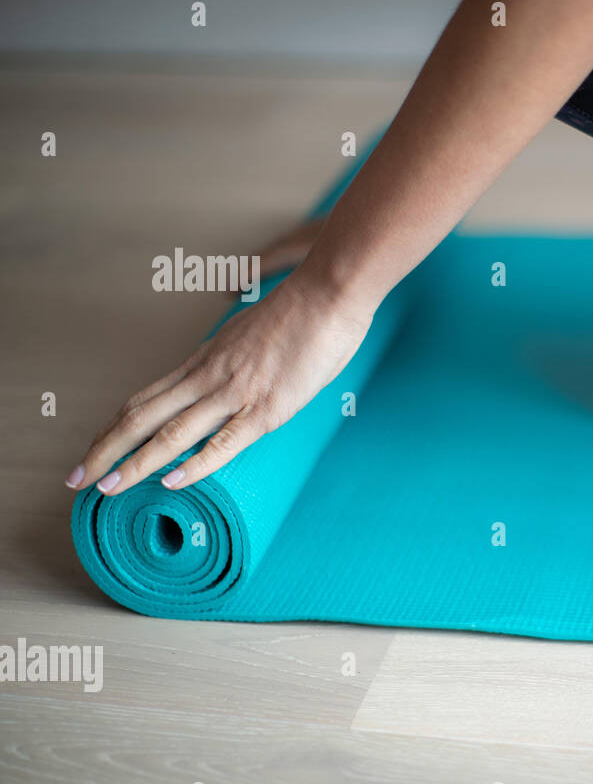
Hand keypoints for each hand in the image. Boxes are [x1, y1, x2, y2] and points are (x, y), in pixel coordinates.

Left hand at [66, 274, 372, 495]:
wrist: (327, 295)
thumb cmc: (302, 314)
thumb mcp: (252, 336)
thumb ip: (236, 360)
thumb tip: (233, 379)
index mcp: (204, 361)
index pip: (144, 400)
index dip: (113, 429)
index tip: (92, 452)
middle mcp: (208, 377)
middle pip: (141, 418)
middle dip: (105, 451)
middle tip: (75, 479)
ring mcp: (235, 393)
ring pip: (170, 433)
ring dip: (134, 463)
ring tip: (106, 487)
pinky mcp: (266, 408)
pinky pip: (223, 441)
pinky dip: (194, 464)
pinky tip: (172, 482)